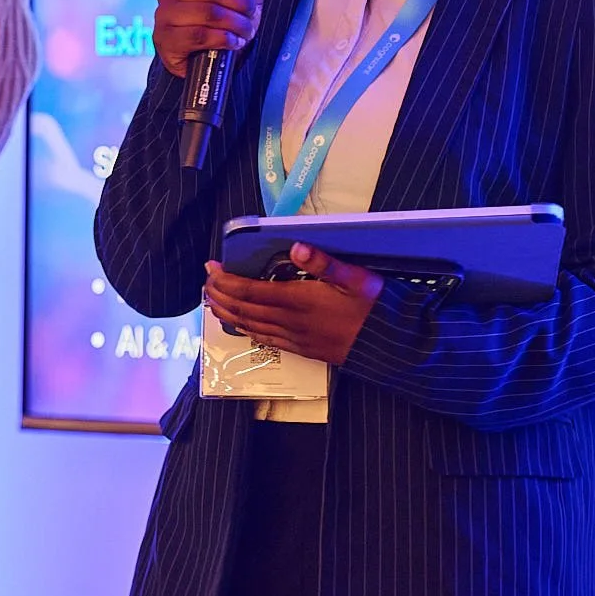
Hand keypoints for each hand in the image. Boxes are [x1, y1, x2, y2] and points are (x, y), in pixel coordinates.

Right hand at [152, 0, 281, 76]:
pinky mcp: (165, 38)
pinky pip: (199, 35)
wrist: (203, 58)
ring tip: (245, 30)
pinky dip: (224, 39)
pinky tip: (233, 42)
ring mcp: (164, 14)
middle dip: (240, 3)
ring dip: (235, 23)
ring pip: (208, 13)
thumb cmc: (221, 22)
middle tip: (251, 13)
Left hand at [204, 243, 383, 365]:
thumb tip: (296, 246)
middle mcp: (289, 321)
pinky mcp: (301, 349)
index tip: (211, 268)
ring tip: (212, 302)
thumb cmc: (373, 307)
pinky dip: (247, 330)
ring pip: (250, 326)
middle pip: (244, 309)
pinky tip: (242, 325)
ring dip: (228, 313)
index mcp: (298, 300)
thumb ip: (324, 263)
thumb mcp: (355, 278)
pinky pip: (265, 339)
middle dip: (220, 296)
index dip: (226, 280)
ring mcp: (293, 338)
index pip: (250, 290)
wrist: (388, 345)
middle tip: (206, 282)